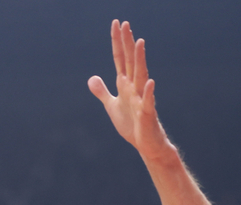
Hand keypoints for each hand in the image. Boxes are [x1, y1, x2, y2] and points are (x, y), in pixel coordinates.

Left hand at [88, 20, 172, 159]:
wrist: (145, 145)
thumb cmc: (132, 125)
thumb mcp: (112, 106)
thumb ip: (102, 92)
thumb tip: (92, 78)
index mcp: (125, 85)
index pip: (120, 59)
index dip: (117, 42)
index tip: (116, 24)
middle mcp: (134, 88)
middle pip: (130, 61)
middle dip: (127, 43)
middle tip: (125, 24)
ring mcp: (142, 99)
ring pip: (140, 75)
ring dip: (140, 60)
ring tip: (140, 42)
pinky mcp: (147, 114)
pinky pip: (148, 101)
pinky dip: (148, 92)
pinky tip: (149, 81)